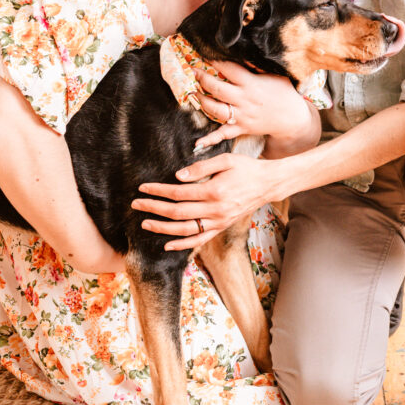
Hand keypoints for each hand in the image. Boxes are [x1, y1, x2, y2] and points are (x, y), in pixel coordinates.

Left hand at [130, 153, 282, 250]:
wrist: (268, 184)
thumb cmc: (246, 168)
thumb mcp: (226, 159)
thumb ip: (201, 167)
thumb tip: (177, 176)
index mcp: (214, 191)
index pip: (178, 193)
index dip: (158, 191)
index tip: (143, 188)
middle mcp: (215, 210)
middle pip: (177, 213)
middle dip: (154, 209)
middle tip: (136, 204)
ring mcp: (218, 221)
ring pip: (185, 230)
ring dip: (163, 228)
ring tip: (146, 223)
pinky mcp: (221, 227)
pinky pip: (199, 240)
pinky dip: (182, 245)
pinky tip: (167, 244)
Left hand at [191, 60, 311, 149]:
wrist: (292, 118)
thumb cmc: (284, 93)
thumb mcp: (275, 75)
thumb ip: (258, 66)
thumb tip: (244, 53)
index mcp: (251, 84)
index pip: (230, 69)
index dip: (216, 61)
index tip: (206, 54)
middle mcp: (244, 100)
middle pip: (218, 89)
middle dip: (203, 79)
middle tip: (193, 72)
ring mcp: (241, 115)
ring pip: (216, 110)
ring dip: (202, 101)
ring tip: (193, 93)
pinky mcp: (241, 128)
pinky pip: (223, 134)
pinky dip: (210, 139)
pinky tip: (198, 142)